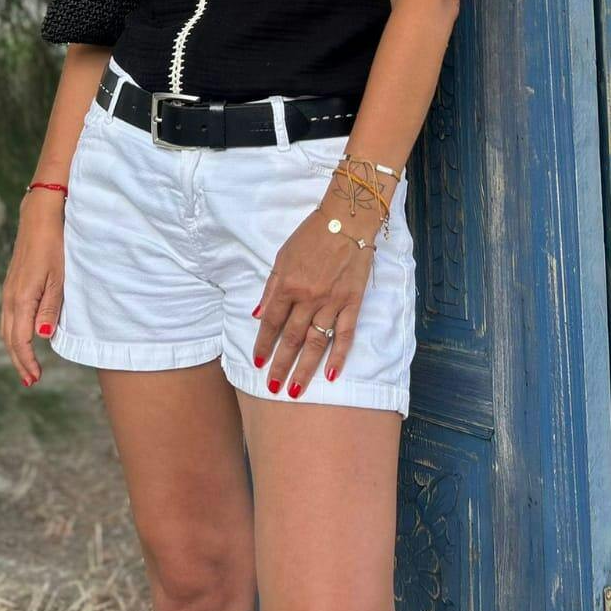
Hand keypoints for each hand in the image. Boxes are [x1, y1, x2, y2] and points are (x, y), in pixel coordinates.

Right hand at [1, 190, 64, 387]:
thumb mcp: (60, 278)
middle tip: (30, 381)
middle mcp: (10, 298)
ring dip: (15, 350)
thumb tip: (41, 336)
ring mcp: (8, 291)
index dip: (27, 361)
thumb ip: (50, 307)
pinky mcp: (11, 285)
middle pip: (10, 339)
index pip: (20, 340)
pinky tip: (23, 337)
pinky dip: (14, 333)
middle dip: (19, 362)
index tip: (36, 378)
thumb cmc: (55, 246)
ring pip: (6, 329)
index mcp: (21, 299)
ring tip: (26, 366)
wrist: (39, 218)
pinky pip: (8, 317)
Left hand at [251, 205, 374, 398]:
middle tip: (272, 387)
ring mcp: (332, 302)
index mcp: (288, 285)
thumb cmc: (311, 235)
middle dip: (280, 364)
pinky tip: (332, 374)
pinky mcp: (352, 302)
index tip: (258, 362)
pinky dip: (339, 355)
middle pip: (292, 338)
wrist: (348, 220)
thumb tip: (257, 315)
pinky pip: (345, 334)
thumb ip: (271, 288)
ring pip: (316, 342)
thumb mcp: (282, 256)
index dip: (263, 343)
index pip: (271, 322)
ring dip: (304, 368)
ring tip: (295, 390)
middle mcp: (308, 298)